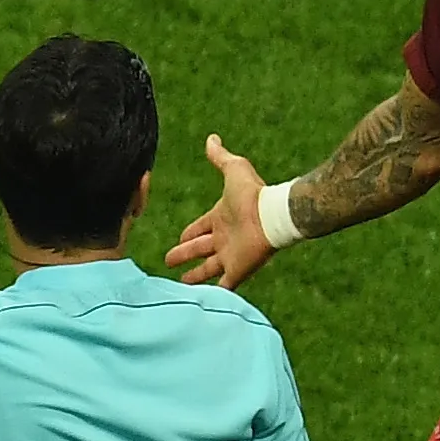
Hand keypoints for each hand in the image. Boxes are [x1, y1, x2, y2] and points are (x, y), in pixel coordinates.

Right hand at [165, 136, 274, 289]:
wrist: (272, 214)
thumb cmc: (253, 192)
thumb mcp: (233, 169)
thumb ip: (220, 157)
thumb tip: (212, 138)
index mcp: (220, 218)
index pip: (199, 228)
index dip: (188, 233)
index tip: (178, 239)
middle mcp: (224, 239)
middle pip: (200, 250)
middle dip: (184, 255)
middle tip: (168, 261)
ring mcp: (231, 256)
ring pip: (208, 270)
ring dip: (195, 277)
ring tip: (181, 284)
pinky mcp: (238, 271)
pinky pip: (224, 287)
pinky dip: (213, 294)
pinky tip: (202, 302)